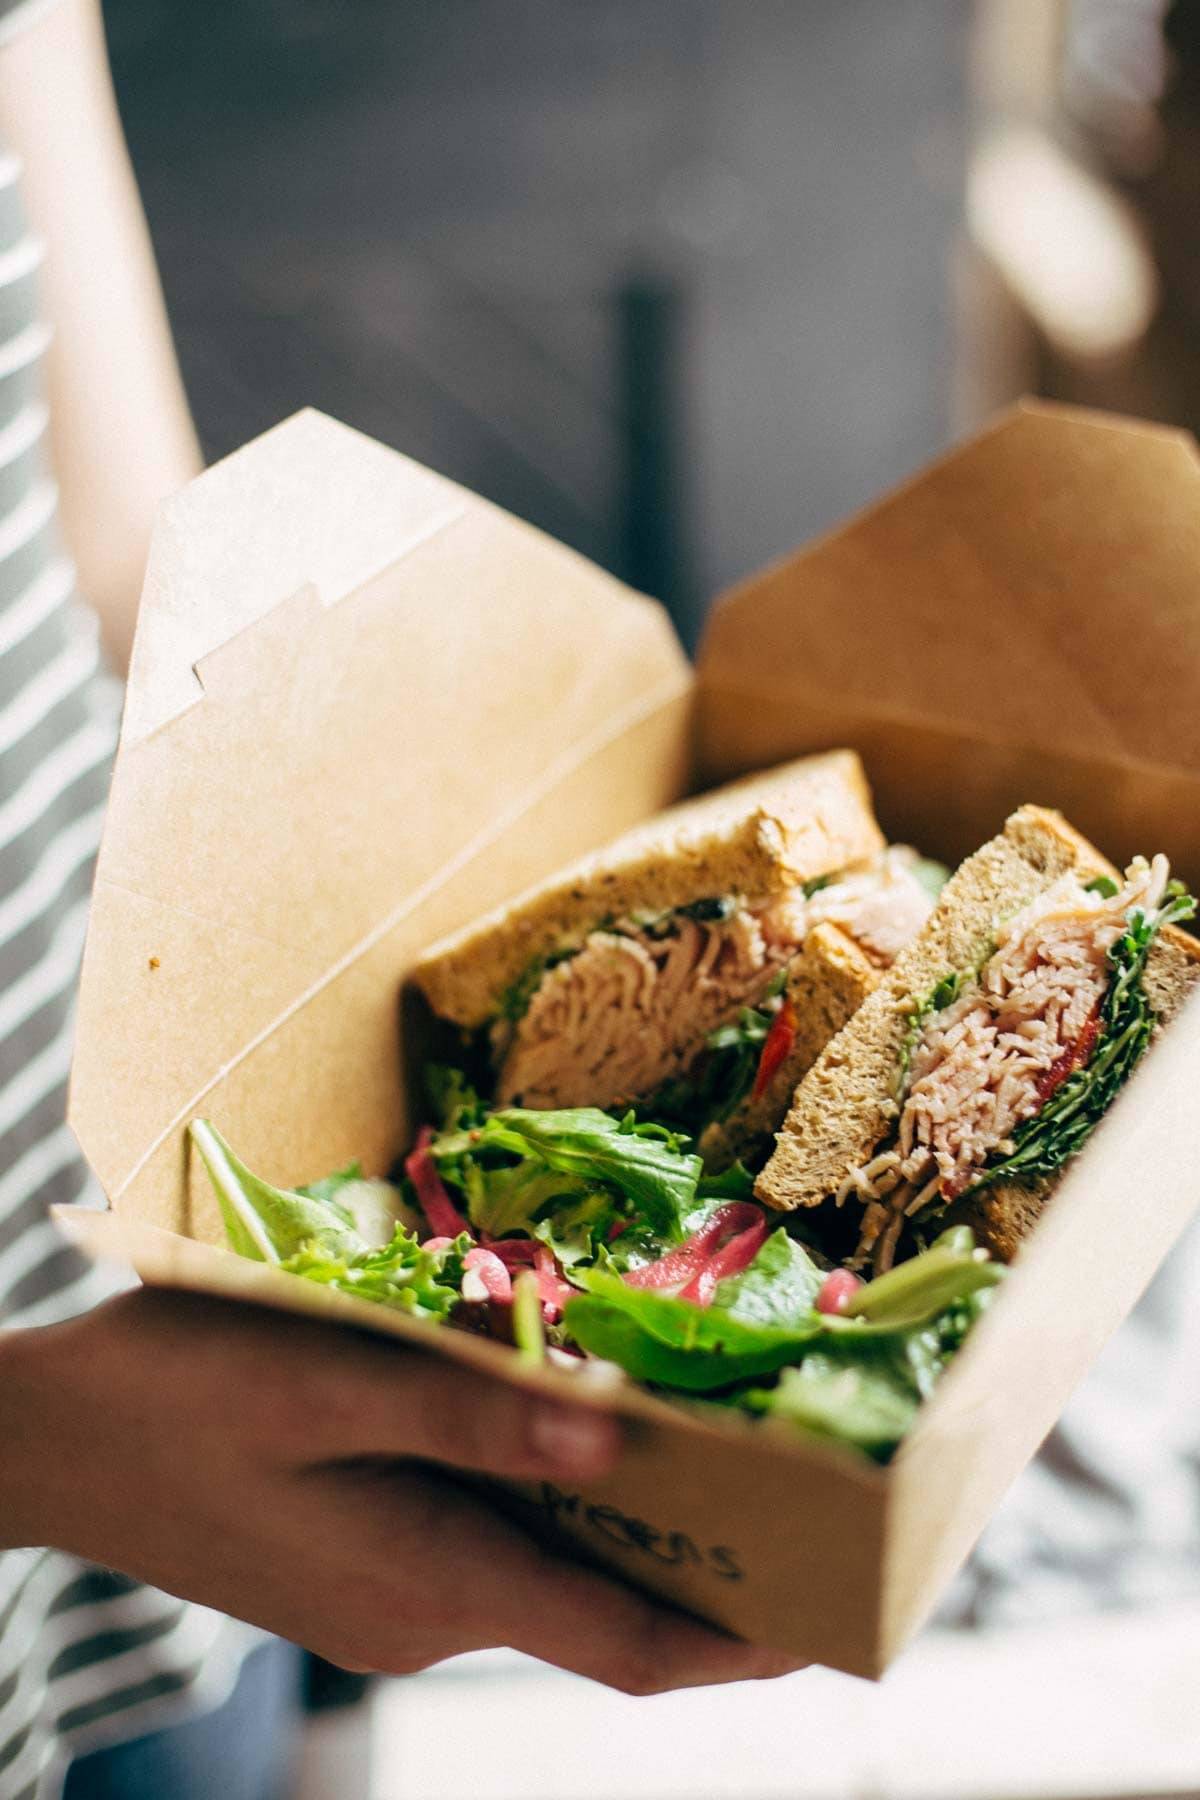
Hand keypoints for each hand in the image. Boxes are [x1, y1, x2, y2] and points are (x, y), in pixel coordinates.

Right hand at [0, 1289, 800, 1692]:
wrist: (45, 1443)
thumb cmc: (177, 1395)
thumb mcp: (326, 1387)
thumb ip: (472, 1415)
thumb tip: (618, 1445)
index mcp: (432, 1583)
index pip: (625, 1648)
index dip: (740, 1644)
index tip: (839, 1622)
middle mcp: (424, 1608)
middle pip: (598, 1607)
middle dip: (704, 1568)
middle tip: (805, 1488)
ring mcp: (387, 1591)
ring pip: (544, 1566)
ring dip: (628, 1521)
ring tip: (718, 1443)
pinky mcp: (359, 1557)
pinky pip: (488, 1537)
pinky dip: (551, 1496)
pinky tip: (569, 1421)